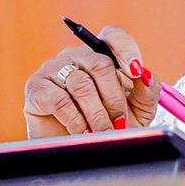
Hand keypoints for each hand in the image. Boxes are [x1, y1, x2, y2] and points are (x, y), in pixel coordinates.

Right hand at [23, 26, 160, 136]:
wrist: (81, 149)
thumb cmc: (112, 124)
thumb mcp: (139, 109)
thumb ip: (147, 90)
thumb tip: (147, 76)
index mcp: (102, 53)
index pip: (114, 36)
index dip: (127, 50)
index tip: (137, 72)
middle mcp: (77, 55)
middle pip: (101, 64)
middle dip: (114, 98)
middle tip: (121, 122)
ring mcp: (54, 68)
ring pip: (81, 84)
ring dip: (96, 114)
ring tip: (104, 132)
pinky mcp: (36, 88)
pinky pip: (59, 100)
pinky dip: (75, 120)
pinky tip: (83, 132)